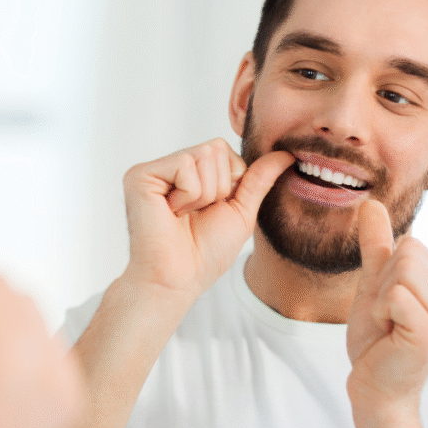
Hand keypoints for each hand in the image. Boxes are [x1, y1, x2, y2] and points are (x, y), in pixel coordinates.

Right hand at [121, 138, 293, 300]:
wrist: (179, 279)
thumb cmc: (205, 253)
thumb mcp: (241, 211)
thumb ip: (259, 179)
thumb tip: (287, 154)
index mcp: (190, 173)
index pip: (224, 149)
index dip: (230, 183)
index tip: (210, 211)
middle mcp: (169, 167)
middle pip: (216, 148)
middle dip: (218, 187)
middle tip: (195, 214)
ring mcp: (153, 170)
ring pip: (203, 155)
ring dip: (204, 194)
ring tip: (182, 215)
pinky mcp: (140, 175)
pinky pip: (185, 165)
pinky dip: (188, 195)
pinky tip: (171, 213)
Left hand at [346, 200, 427, 410]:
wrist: (374, 386)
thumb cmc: (377, 340)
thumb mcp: (374, 283)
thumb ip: (377, 245)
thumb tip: (370, 203)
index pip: (411, 243)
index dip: (387, 272)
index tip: (391, 306)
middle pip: (408, 251)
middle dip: (383, 283)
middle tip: (389, 317)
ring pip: (401, 269)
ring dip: (381, 298)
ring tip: (390, 325)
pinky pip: (394, 294)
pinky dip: (380, 312)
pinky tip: (391, 335)